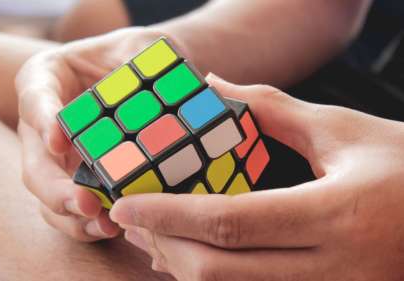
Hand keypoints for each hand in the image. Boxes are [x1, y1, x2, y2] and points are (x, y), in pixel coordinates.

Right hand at [16, 27, 178, 240]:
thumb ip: (143, 60)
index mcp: (48, 78)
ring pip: (48, 197)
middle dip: (56, 189)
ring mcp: (59, 159)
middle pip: (36, 164)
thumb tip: (157, 99)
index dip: (43, 120)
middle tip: (85, 202)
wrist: (145, 80)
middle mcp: (45, 125)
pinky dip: (89, 225)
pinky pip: (73, 211)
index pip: (35, 98)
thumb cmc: (137, 56)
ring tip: (104, 225)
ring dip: (72, 217)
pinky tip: (114, 228)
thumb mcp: (142, 46)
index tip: (58, 140)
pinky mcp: (79, 181)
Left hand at [110, 75, 403, 279]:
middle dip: (165, 247)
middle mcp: (330, 269)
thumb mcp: (343, 131)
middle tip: (133, 221)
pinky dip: (215, 280)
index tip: (124, 205)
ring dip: (184, 268)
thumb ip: (272, 110)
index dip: (169, 215)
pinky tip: (199, 257)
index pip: (229, 222)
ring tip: (156, 238)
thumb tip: (215, 87)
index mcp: (333, 215)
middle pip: (219, 271)